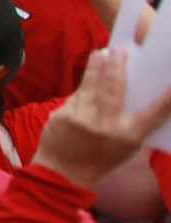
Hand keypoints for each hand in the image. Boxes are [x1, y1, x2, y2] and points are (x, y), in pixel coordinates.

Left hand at [32, 50, 170, 188]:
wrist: (62, 172)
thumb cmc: (102, 157)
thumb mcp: (126, 146)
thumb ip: (135, 124)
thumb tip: (140, 92)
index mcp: (128, 136)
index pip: (154, 114)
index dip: (168, 98)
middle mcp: (105, 126)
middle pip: (115, 89)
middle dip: (117, 67)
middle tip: (119, 51)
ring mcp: (81, 119)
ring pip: (90, 86)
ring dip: (96, 67)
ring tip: (100, 53)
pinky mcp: (62, 115)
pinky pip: (76, 96)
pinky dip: (83, 89)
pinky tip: (87, 81)